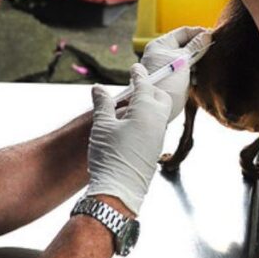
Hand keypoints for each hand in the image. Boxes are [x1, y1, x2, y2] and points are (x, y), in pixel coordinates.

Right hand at [87, 64, 171, 214]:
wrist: (119, 190)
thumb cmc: (110, 155)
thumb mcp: (102, 125)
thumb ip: (103, 104)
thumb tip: (99, 89)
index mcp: (146, 110)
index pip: (144, 84)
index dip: (138, 74)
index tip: (135, 67)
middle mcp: (158, 121)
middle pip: (160, 97)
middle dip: (149, 89)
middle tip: (134, 88)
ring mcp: (159, 136)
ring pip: (159, 112)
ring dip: (148, 105)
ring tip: (129, 107)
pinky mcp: (155, 149)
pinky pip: (155, 126)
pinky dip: (146, 119)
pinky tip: (131, 125)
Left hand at [140, 26, 210, 120]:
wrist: (158, 108)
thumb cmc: (165, 81)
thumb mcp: (182, 60)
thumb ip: (195, 46)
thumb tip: (206, 35)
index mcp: (161, 45)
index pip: (183, 32)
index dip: (198, 33)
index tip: (213, 35)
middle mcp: (163, 54)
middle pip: (186, 45)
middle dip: (200, 47)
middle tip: (214, 49)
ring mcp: (169, 67)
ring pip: (189, 59)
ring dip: (199, 61)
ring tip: (209, 63)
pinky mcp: (175, 79)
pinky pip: (188, 71)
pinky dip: (196, 71)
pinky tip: (202, 75)